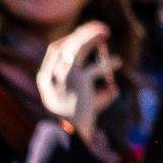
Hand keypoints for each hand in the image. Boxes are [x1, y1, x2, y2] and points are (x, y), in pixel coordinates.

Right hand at [35, 23, 120, 162]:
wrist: (72, 134)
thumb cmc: (76, 112)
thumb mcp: (74, 92)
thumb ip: (82, 74)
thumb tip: (102, 53)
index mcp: (45, 78)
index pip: (54, 49)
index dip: (70, 38)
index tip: (84, 31)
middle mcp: (52, 75)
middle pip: (67, 44)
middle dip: (84, 32)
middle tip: (101, 28)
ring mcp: (64, 78)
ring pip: (78, 48)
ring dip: (93, 37)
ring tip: (106, 33)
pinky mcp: (80, 82)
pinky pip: (96, 67)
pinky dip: (108, 63)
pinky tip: (117, 63)